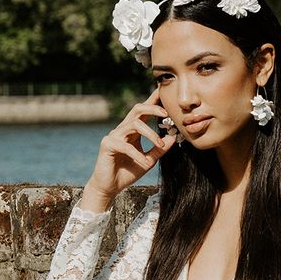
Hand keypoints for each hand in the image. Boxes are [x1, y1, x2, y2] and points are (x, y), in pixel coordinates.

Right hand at [82, 88, 176, 210]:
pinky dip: (137, 154)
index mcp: (133, 131)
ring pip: (134, 124)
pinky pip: (125, 145)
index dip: (153, 100)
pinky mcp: (107, 145)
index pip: (144, 111)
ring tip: (159, 144)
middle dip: (153, 108)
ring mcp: (114, 135)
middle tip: (167, 115)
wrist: (109, 188)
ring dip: (150, 133)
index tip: (163, 91)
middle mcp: (123, 129)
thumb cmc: (127, 173)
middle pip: (137, 109)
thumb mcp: (148, 160)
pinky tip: (144, 162)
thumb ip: (159, 149)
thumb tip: (173, 137)